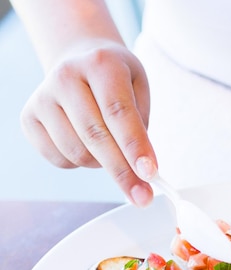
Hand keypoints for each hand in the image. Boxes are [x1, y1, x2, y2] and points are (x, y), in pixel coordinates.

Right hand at [20, 41, 156, 205]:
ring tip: (109, 147)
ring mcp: (43, 98)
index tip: (149, 174)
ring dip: (101, 164)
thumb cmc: (115, 82)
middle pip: (96, 136)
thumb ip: (141, 128)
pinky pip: (60, 160)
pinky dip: (79, 164)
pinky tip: (85, 145)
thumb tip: (142, 171)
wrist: (79, 62)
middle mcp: (66, 76)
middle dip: (122, 172)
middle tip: (142, 195)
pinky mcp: (29, 119)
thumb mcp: (138, 91)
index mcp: (100, 63)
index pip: (118, 112)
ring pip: (78, 153)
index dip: (134, 147)